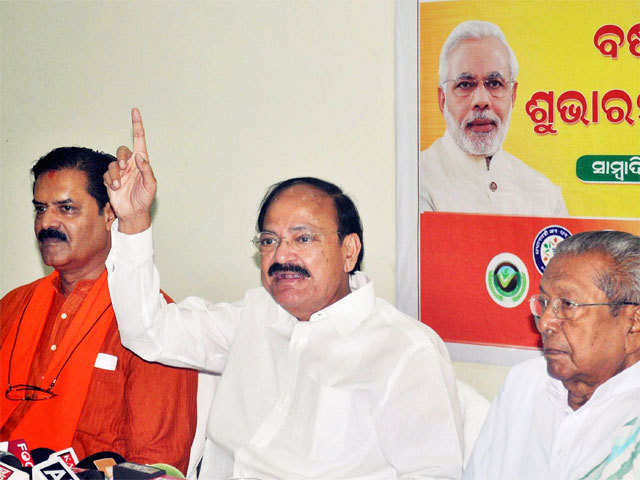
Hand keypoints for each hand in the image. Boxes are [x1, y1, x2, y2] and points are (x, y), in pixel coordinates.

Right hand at [104, 108, 156, 233]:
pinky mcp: (110, 180)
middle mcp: (130, 164)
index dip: (137, 126)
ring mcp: (120, 172)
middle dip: (121, 157)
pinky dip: (109, 180)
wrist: (133, 212)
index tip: (135, 111)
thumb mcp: (150, 185)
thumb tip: (139, 156)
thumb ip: (146, 170)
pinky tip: (115, 188)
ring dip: (115, 174)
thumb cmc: (145, 198)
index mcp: (142, 162)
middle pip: (122, 150)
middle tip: (124, 167)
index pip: (139, 140)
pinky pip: (106, 174)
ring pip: (113, 163)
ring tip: (118, 185)